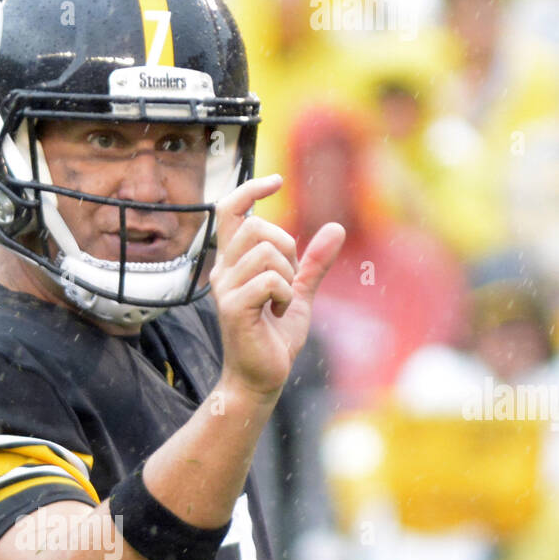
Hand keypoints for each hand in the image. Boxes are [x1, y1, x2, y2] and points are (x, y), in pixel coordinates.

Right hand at [210, 174, 344, 401]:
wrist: (260, 378)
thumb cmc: (273, 338)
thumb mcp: (299, 293)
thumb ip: (314, 263)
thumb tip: (336, 228)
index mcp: (233, 263)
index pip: (229, 209)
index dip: (250, 188)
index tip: (277, 181)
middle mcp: (223, 271)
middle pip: (255, 227)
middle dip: (286, 245)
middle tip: (289, 277)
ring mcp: (225, 290)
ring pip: (266, 253)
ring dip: (287, 274)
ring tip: (282, 300)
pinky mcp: (234, 309)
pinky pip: (270, 280)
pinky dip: (285, 294)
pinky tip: (279, 311)